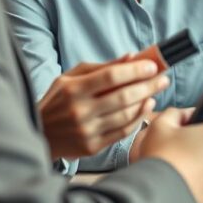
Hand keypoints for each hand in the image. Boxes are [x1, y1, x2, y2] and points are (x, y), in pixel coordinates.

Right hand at [38, 56, 167, 160]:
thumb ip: (102, 67)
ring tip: (156, 90)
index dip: (135, 71)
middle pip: (123, 96)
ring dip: (145, 101)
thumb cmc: (58, 100)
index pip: (111, 77)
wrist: (39, 134)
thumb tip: (132, 56)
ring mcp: (86, 131)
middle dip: (148, 85)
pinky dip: (138, 118)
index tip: (152, 66)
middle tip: (163, 78)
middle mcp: (80, 111)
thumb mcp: (72, 77)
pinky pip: (122, 131)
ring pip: (125, 115)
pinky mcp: (92, 146)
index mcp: (73, 89)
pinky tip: (146, 106)